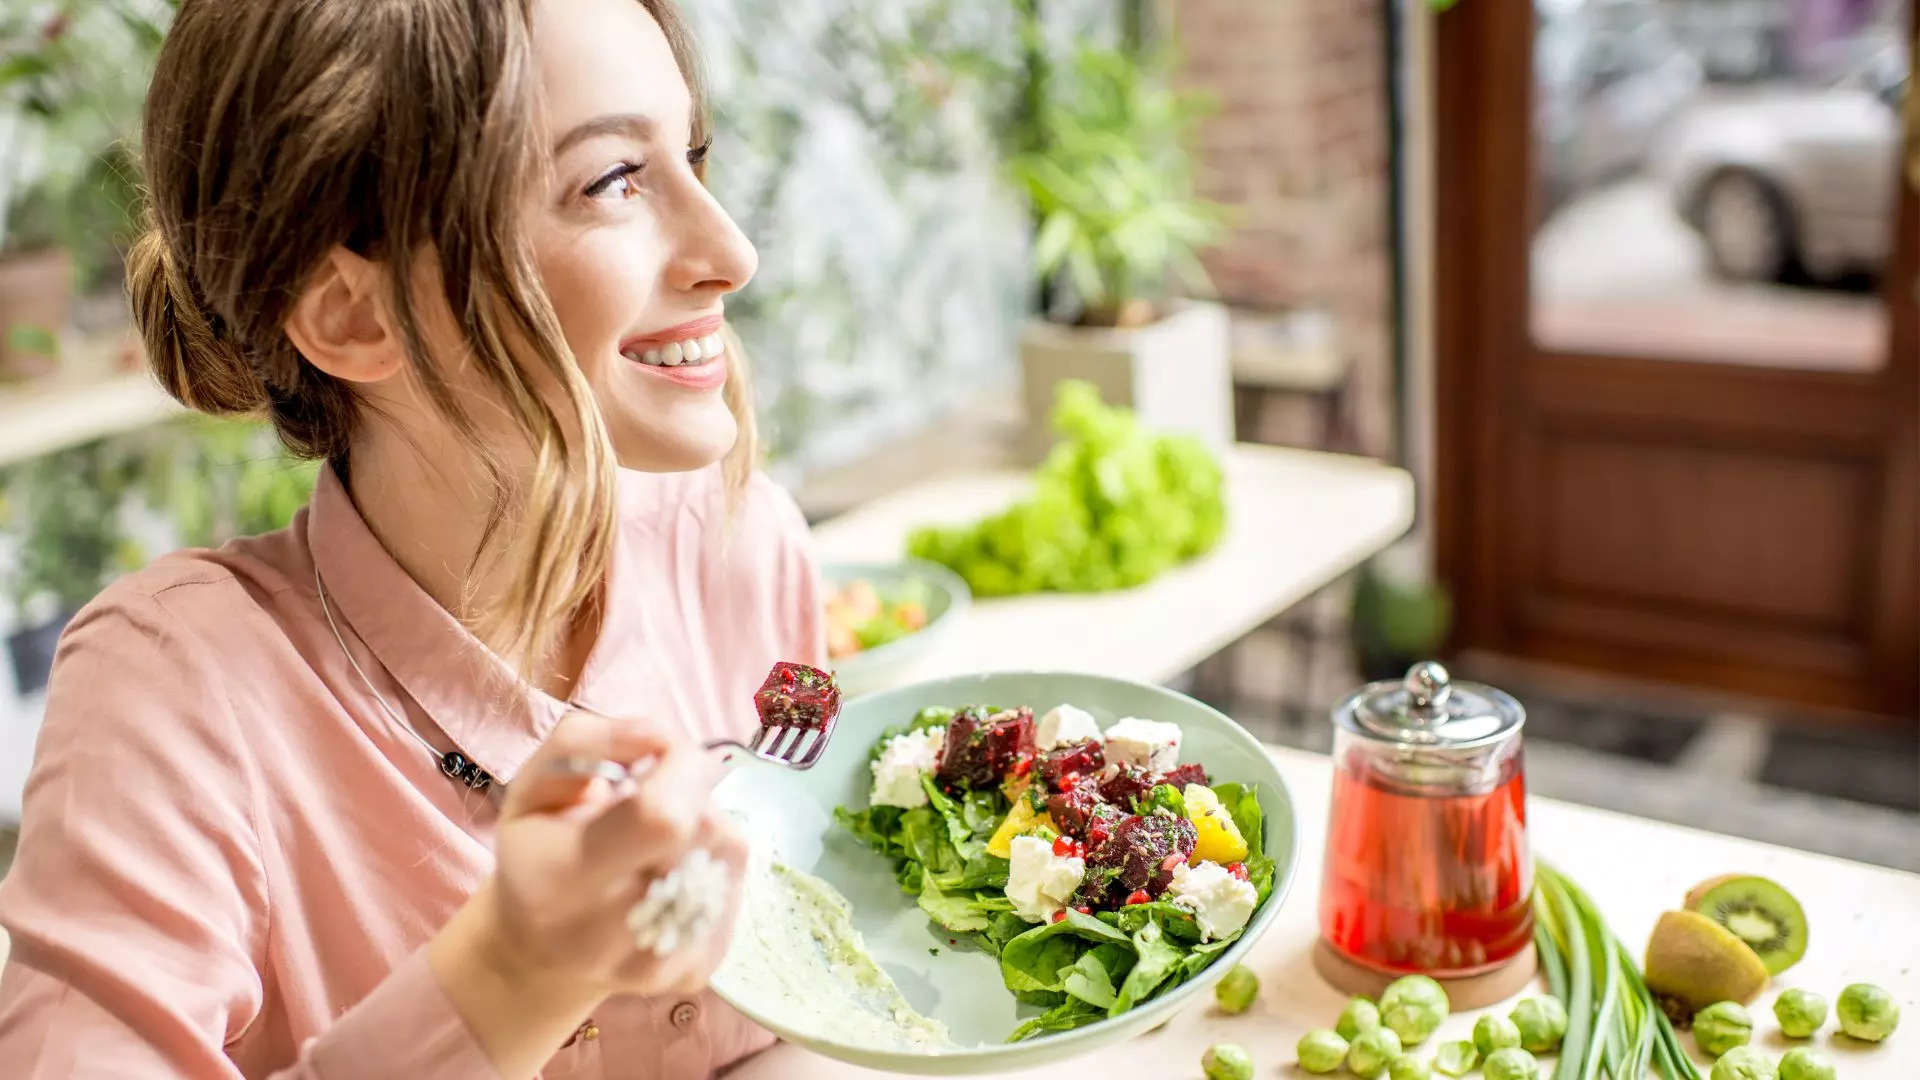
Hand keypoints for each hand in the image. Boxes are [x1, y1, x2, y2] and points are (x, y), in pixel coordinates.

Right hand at [428, 709, 747, 1078]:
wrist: (540, 952)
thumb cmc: (538, 853)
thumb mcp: (533, 783)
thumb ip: (587, 741)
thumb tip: (662, 736)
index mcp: (563, 879)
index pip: (662, 817)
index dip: (680, 767)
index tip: (660, 756)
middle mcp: (610, 934)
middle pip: (705, 829)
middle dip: (691, 792)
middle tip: (654, 798)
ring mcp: (660, 963)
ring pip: (728, 852)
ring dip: (705, 825)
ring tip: (658, 840)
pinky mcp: (696, 972)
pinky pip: (735, 885)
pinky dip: (713, 863)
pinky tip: (673, 872)